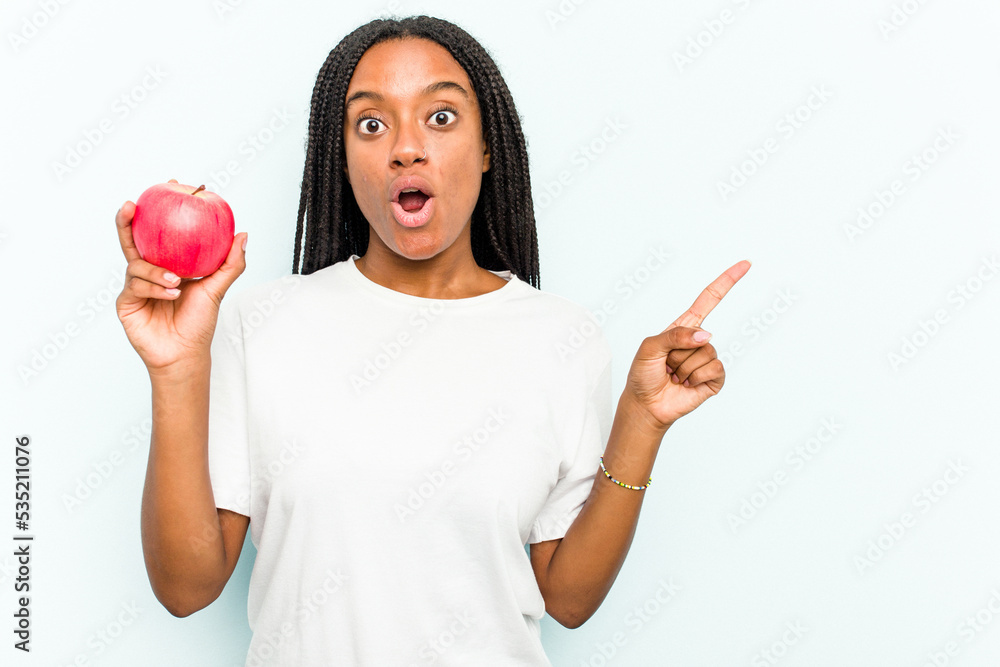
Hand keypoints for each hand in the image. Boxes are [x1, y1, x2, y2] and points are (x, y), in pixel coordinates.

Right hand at [115, 179, 247, 371]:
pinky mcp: (126, 302)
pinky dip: (155, 288)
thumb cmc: (200, 322)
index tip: (168, 184)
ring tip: (177, 281)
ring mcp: (134, 286)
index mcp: (166, 264)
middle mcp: (148, 272)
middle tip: (130, 205)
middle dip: (126, 221)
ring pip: (137, 265)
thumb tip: (243, 233)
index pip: (158, 233)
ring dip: (157, 271)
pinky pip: (136, 286)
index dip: (158, 209)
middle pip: (132, 240)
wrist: (185, 354)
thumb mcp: (218, 288)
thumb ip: (230, 262)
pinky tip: (171, 293)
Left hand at [623, 260, 750, 430]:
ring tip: (674, 375)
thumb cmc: (643, 374)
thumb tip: (707, 335)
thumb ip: (674, 336)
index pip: (709, 299)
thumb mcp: (649, 347)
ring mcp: (708, 359)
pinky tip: (686, 384)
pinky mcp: (714, 379)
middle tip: (666, 365)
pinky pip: (714, 370)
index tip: (746, 264)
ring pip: (706, 353)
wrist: (645, 404)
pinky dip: (697, 378)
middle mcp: (699, 341)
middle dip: (678, 351)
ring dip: (684, 367)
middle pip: (701, 334)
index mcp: (683, 327)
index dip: (727, 281)